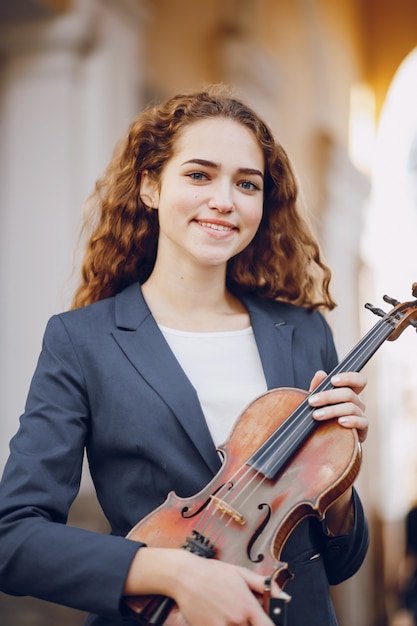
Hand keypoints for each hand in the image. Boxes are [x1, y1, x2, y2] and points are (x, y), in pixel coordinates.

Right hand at [124, 547, 288, 625]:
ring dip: (238, 625)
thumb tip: (285, 597)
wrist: (185, 576)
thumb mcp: (241, 573)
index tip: (267, 623)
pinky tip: (220, 617)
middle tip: (242, 613)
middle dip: (251, 623)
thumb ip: (265, 586)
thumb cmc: (212, 573)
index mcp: (247, 606)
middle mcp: (236, 620)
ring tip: (229, 613)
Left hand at [308, 370, 367, 442]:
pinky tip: (340, 422)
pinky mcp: (362, 430)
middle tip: (312, 401)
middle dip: (328, 396)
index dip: (349, 378)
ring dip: (332, 410)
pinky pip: (362, 423)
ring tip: (317, 415)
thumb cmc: (324, 417)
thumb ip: (318, 387)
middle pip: (349, 394)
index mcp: (349, 394)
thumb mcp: (318, 401)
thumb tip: (320, 374)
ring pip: (351, 408)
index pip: (358, 380)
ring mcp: (360, 416)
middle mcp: (357, 404)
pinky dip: (351, 421)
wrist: (325, 441)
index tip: (332, 380)